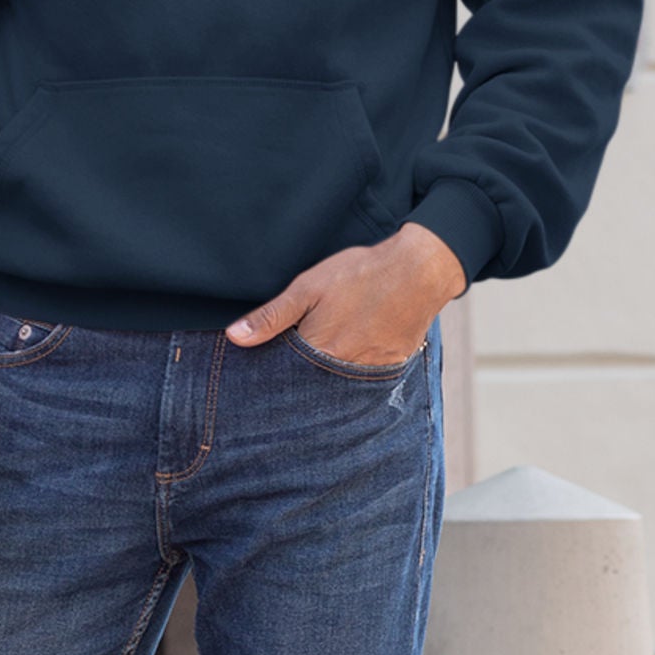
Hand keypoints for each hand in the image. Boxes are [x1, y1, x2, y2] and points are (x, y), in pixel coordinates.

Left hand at [224, 225, 465, 364]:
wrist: (419, 271)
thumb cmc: (360, 274)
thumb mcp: (308, 288)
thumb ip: (272, 316)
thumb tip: (235, 338)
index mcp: (319, 351)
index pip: (286, 375)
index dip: (275, 370)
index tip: (266, 369)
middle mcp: (344, 370)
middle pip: (312, 383)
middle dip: (301, 376)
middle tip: (300, 357)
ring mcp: (371, 371)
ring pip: (338, 382)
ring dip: (328, 373)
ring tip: (326, 352)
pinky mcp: (390, 366)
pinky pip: (364, 377)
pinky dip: (354, 369)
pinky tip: (352, 349)